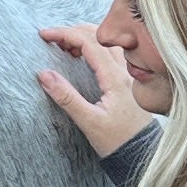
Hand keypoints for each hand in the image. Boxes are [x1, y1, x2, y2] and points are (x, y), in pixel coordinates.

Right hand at [37, 20, 152, 157]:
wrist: (142, 155)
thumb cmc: (118, 142)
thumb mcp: (88, 121)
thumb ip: (66, 97)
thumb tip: (44, 74)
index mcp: (115, 77)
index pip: (88, 41)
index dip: (64, 33)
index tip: (44, 35)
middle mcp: (124, 71)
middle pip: (99, 36)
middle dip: (72, 31)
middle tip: (51, 39)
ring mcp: (128, 74)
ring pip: (107, 43)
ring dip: (84, 37)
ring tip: (64, 47)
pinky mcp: (128, 81)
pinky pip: (112, 53)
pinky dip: (94, 47)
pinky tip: (82, 57)